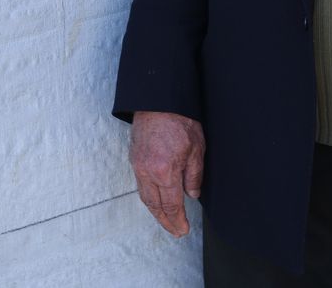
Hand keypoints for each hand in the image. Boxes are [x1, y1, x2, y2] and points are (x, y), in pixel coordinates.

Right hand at [130, 111, 204, 236]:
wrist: (157, 100)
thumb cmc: (179, 120)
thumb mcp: (197, 147)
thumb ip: (194, 174)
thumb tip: (192, 194)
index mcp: (165, 171)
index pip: (172, 205)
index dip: (178, 221)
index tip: (183, 229)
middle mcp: (148, 172)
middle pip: (155, 206)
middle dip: (166, 222)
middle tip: (176, 231)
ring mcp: (139, 166)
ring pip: (146, 197)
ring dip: (156, 212)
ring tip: (166, 220)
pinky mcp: (134, 159)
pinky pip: (140, 185)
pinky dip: (149, 197)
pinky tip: (156, 199)